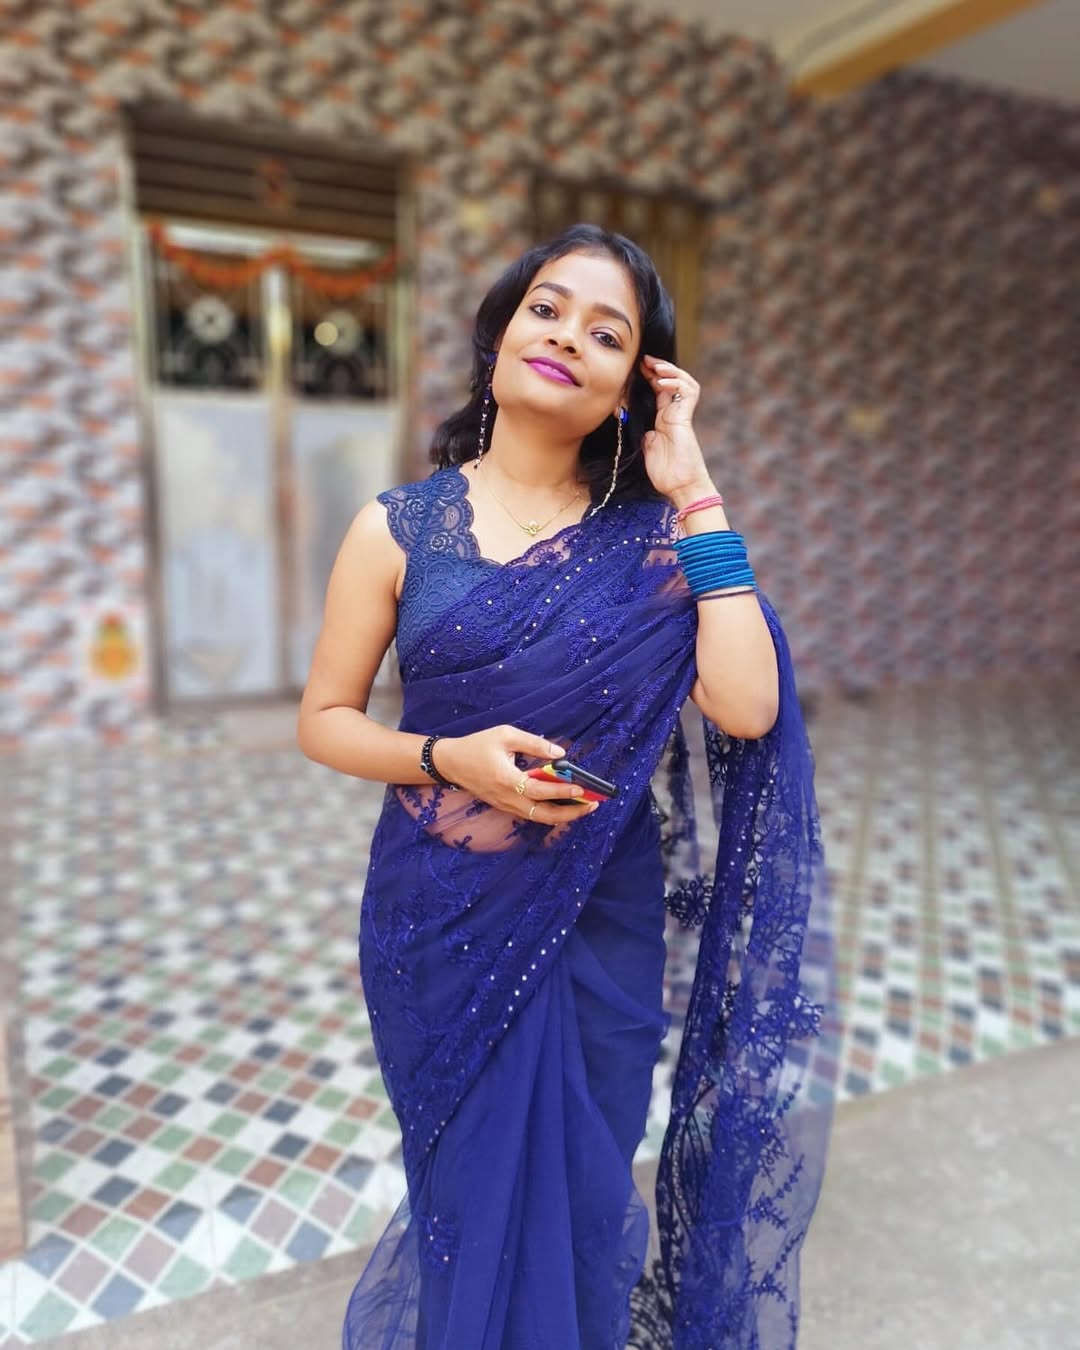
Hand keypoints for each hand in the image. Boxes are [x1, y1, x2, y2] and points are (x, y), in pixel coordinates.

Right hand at [434, 725, 599, 825]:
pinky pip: (530, 814)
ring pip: (538, 818)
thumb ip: (534, 744)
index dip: (563, 791)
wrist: (450, 762)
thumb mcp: (505, 735)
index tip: (583, 788)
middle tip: (591, 806)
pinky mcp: (504, 806)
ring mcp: (505, 806)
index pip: (541, 791)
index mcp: (508, 780)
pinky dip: (549, 812)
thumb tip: (560, 753)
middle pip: (544, 815)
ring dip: (562, 815)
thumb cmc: (477, 745)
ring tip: (583, 806)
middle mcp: (508, 798)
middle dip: (571, 813)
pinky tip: (562, 804)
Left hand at [637, 355, 715, 502]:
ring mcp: (681, 415)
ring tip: (656, 366)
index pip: (659, 390)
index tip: (638, 367)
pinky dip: (676, 383)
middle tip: (645, 360)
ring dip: (670, 371)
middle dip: (659, 368)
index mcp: (664, 419)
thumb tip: (635, 423)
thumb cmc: (666, 473)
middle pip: (672, 381)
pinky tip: (663, 382)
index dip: (650, 376)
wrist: (680, 487)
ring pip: (683, 382)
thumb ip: (644, 434)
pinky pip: (687, 394)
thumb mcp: (647, 449)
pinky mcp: (686, 419)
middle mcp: (674, 414)